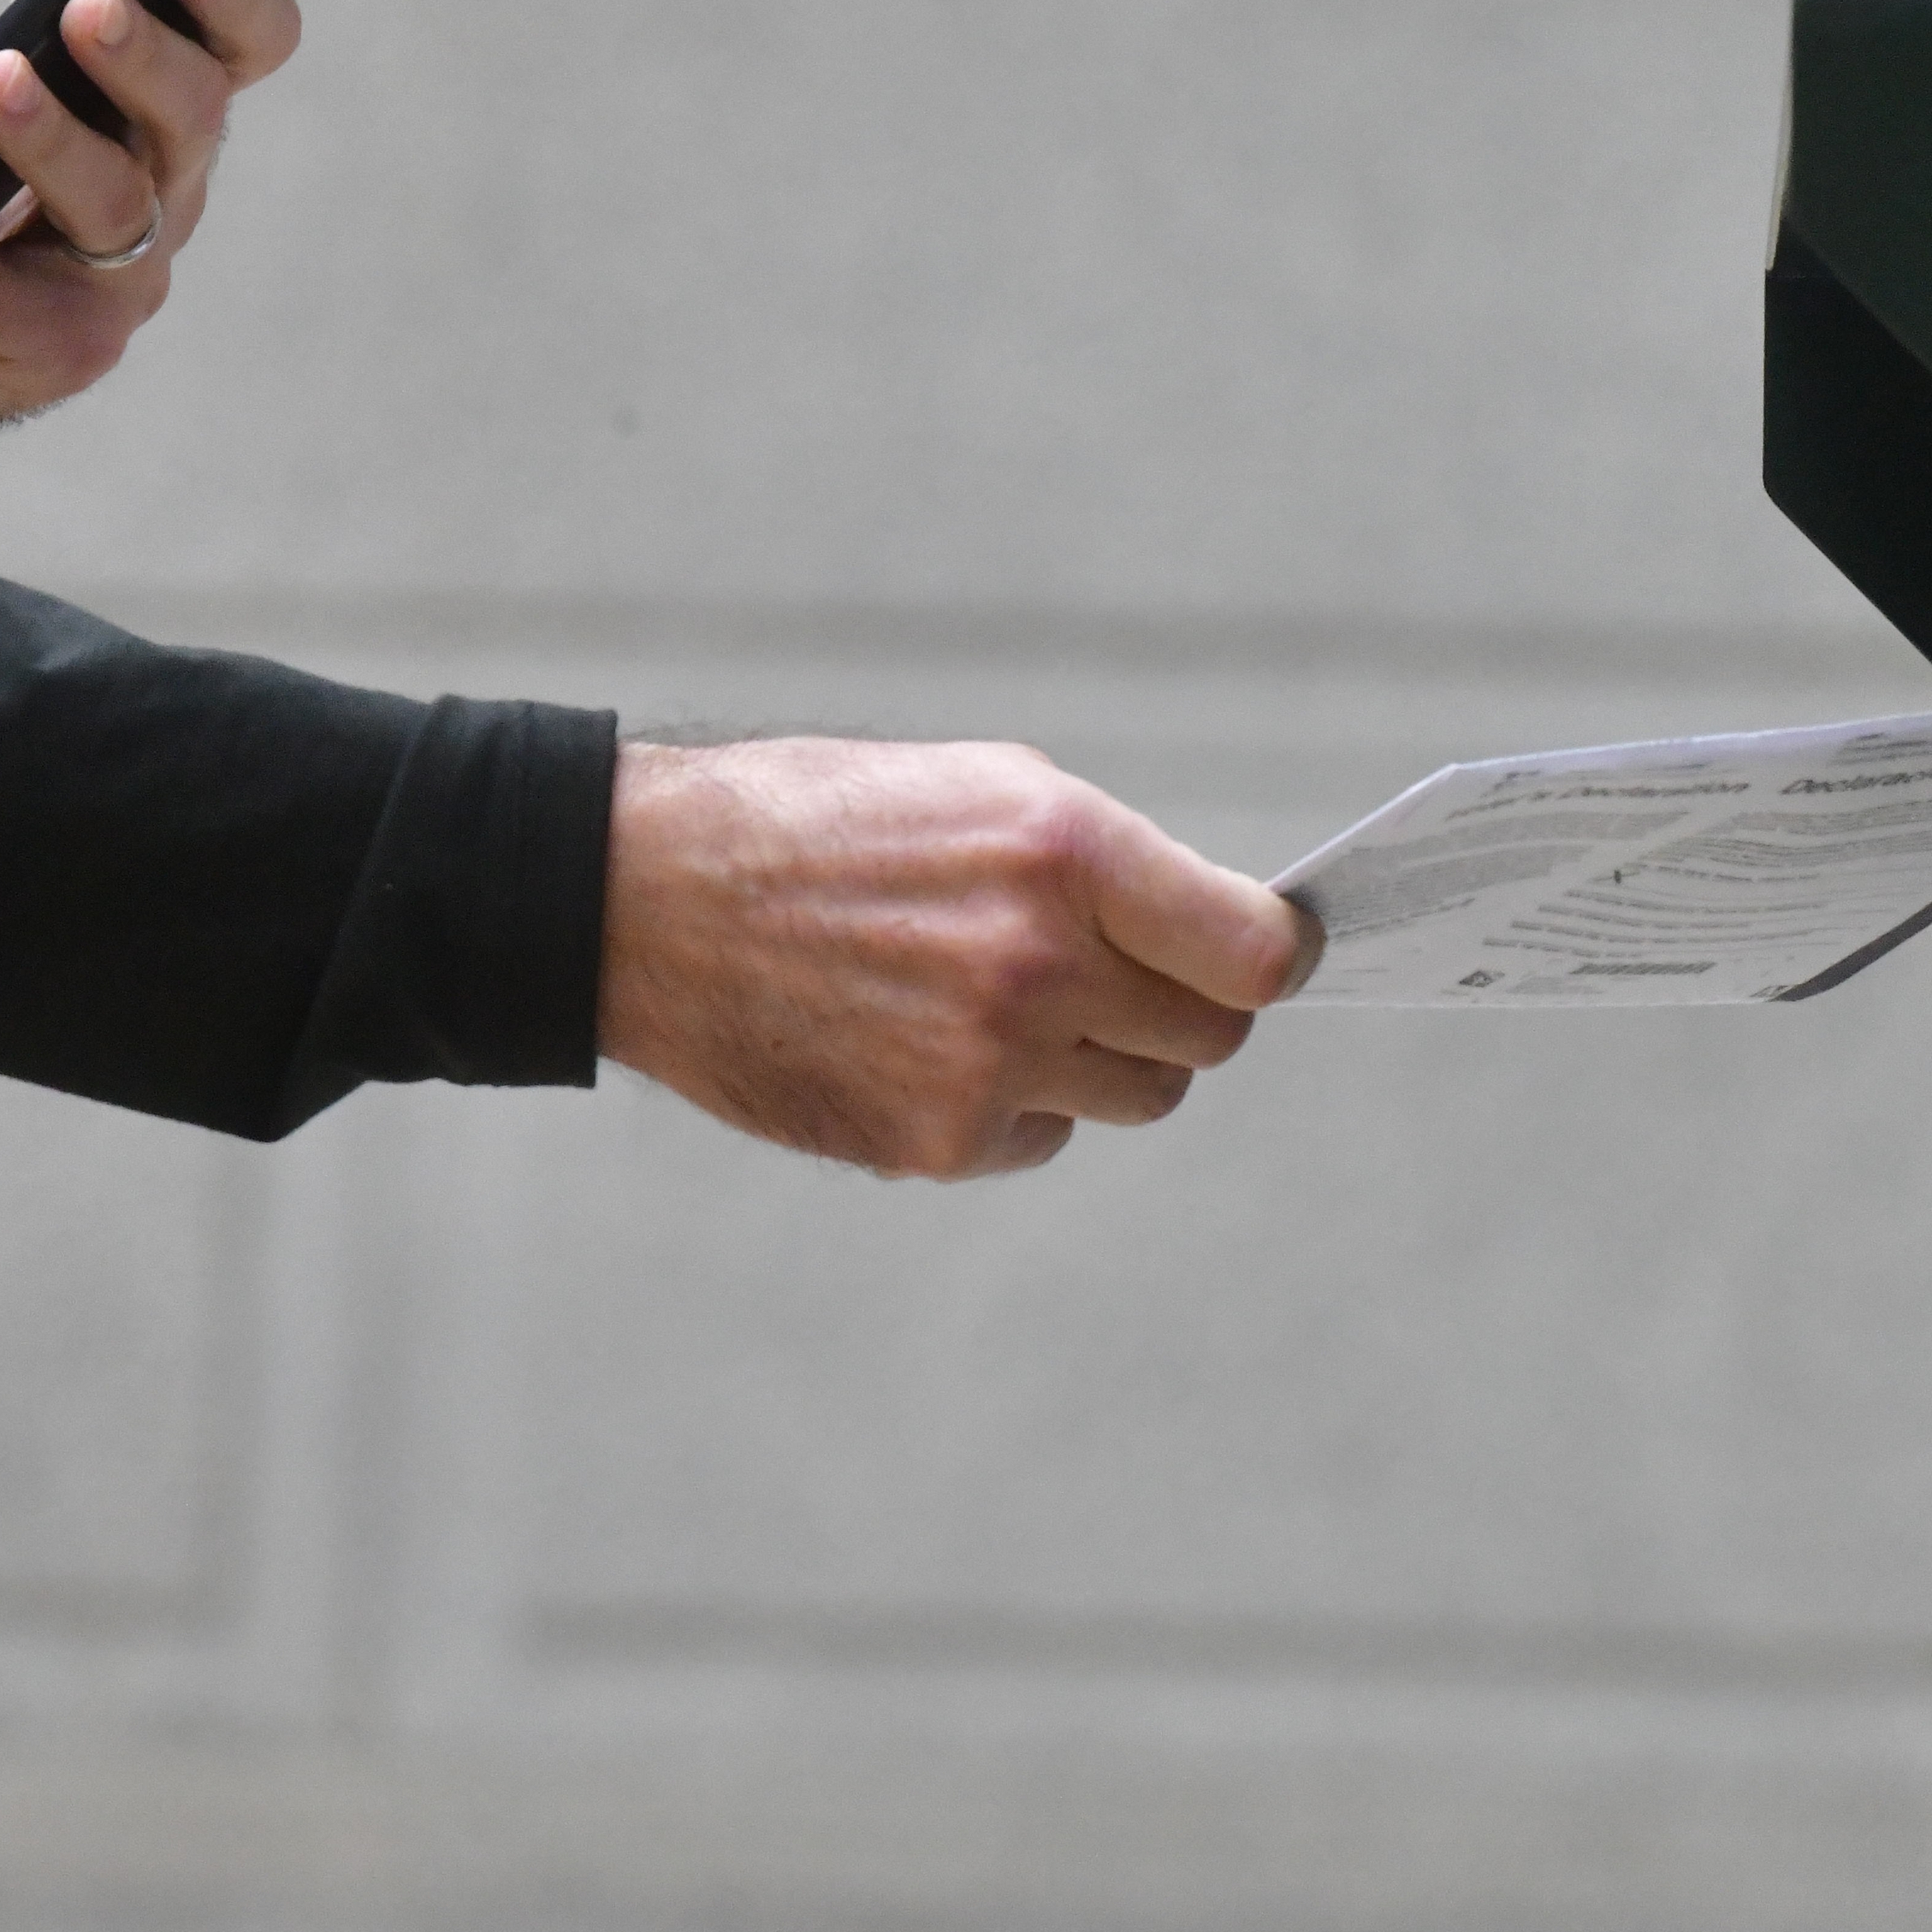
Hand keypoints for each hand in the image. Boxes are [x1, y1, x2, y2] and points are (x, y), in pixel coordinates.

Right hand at [598, 739, 1324, 1176]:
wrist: (654, 900)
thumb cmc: (828, 825)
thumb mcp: (984, 791)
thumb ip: (1111, 866)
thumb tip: (1223, 935)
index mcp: (1065, 856)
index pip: (1255, 953)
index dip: (1278, 959)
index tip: (1270, 956)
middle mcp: (1039, 965)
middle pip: (1211, 1036)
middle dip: (1188, 1008)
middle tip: (1129, 977)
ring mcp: (990, 1064)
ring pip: (1140, 1095)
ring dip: (1107, 1058)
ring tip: (1010, 999)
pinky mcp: (938, 1141)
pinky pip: (1045, 1136)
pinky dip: (1019, 1103)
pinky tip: (937, 1043)